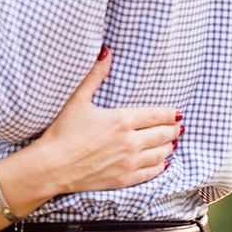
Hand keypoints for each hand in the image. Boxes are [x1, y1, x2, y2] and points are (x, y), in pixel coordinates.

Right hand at [33, 50, 181, 193]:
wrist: (52, 167)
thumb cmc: (62, 132)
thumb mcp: (77, 99)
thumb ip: (95, 75)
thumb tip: (105, 52)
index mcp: (122, 120)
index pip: (157, 115)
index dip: (170, 114)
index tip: (178, 114)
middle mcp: (130, 142)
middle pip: (163, 134)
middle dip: (173, 130)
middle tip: (179, 127)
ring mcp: (129, 162)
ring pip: (160, 153)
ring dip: (169, 146)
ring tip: (173, 143)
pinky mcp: (124, 179)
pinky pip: (151, 172)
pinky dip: (160, 166)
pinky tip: (163, 162)